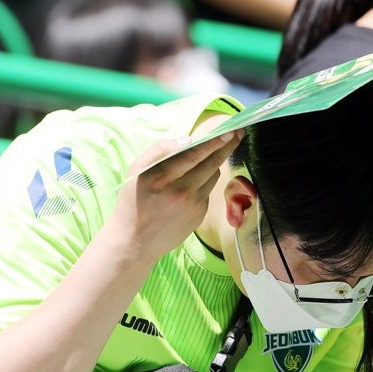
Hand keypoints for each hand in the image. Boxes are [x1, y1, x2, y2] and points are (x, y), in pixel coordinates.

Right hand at [109, 130, 243, 258]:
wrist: (136, 240)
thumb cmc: (134, 201)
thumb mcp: (136, 170)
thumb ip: (159, 150)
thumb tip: (187, 140)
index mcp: (163, 177)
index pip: (194, 154)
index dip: (214, 142)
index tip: (229, 131)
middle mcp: (182, 191)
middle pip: (211, 163)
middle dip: (227, 146)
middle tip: (239, 132)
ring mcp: (194, 205)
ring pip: (213, 175)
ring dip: (215, 162)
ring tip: (215, 151)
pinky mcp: (200, 215)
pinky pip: (208, 190)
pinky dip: (204, 180)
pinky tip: (194, 181)